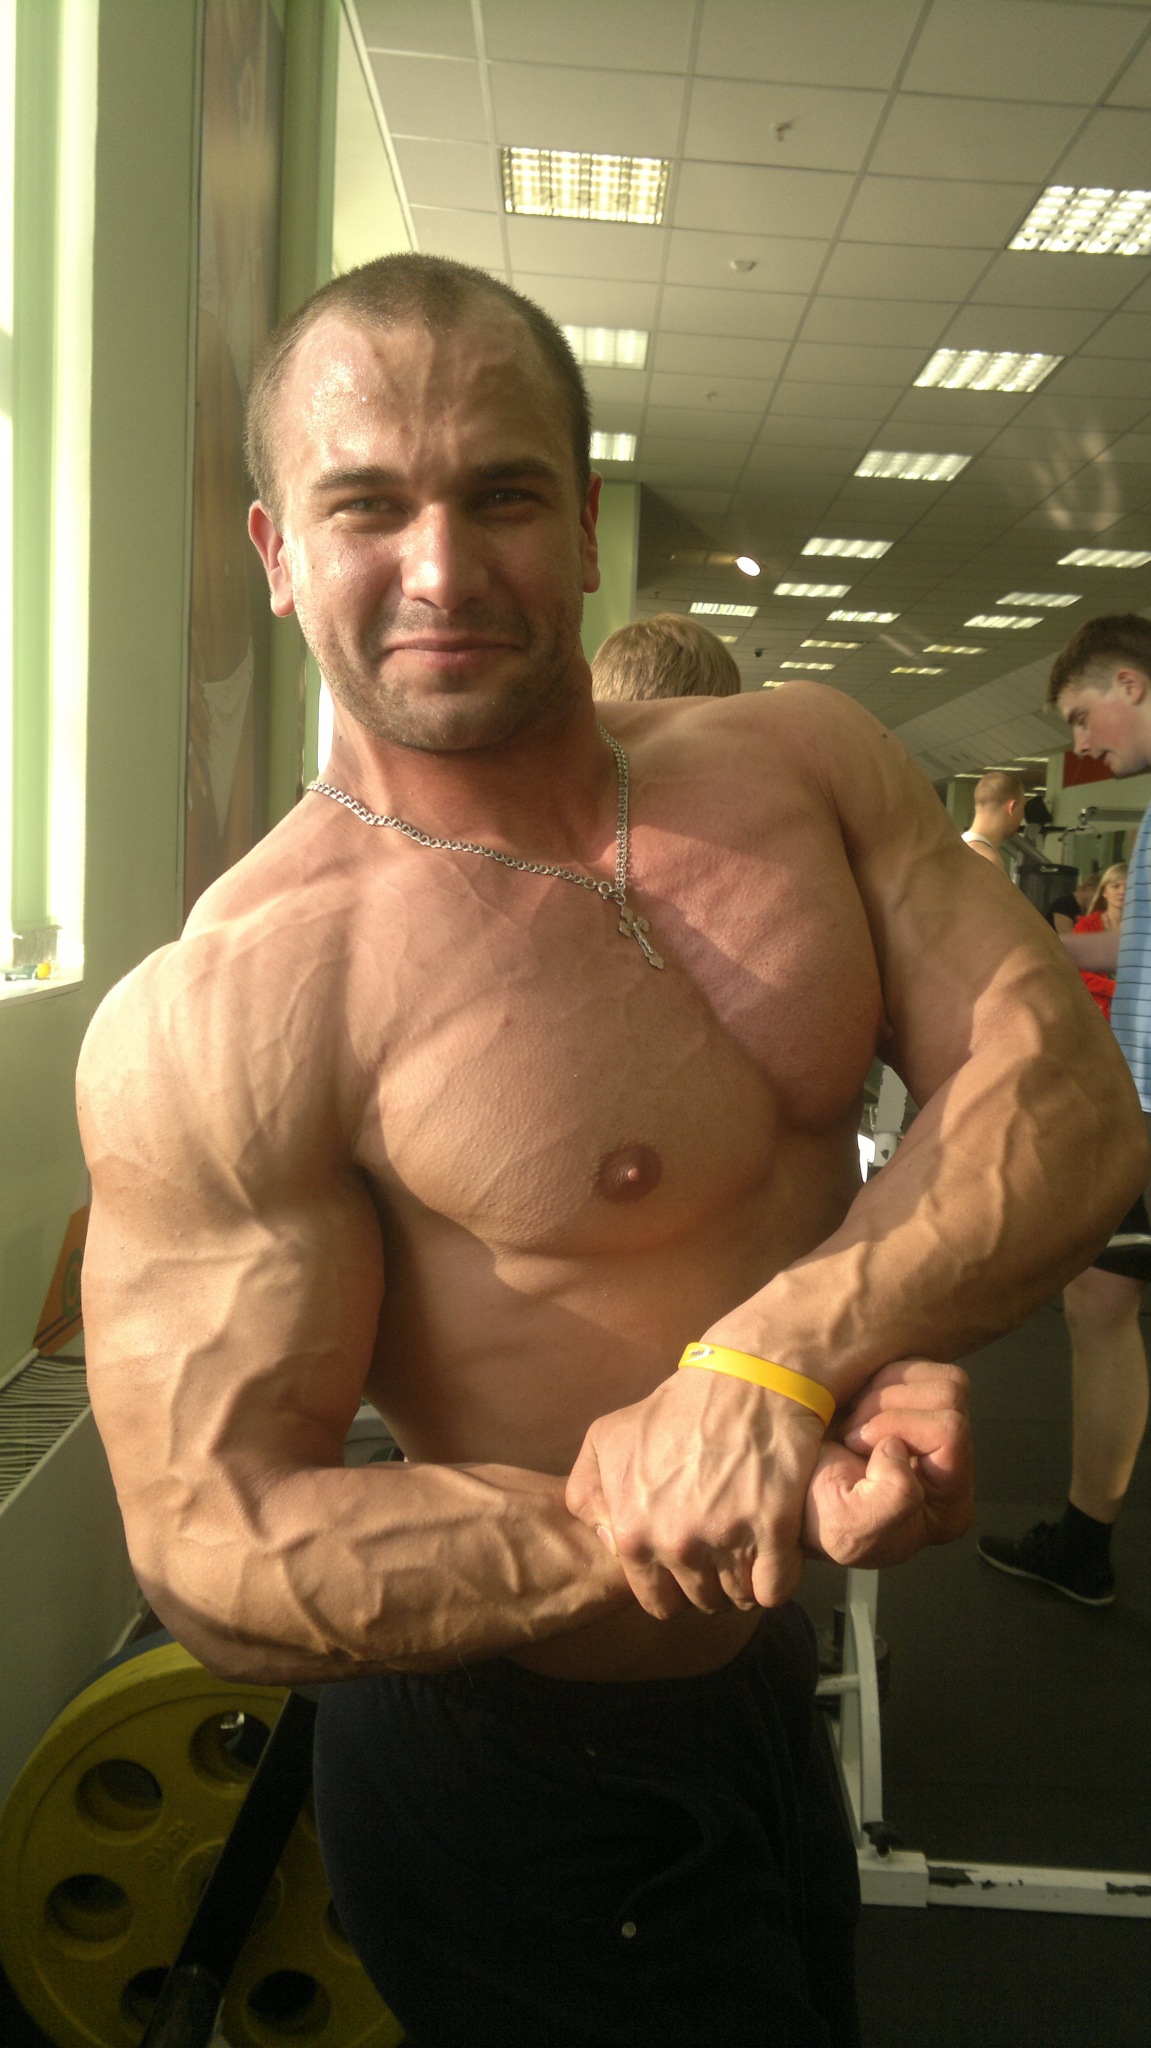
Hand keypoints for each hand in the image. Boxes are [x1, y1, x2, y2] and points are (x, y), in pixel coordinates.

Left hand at [565, 1366, 824, 1619]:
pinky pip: (774, 1590)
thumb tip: (608, 1541)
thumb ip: (588, 1493)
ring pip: (738, 1599)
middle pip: (701, 1602)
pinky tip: (773, 1546)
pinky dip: (777, 1576)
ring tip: (746, 1542)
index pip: (657, 1601)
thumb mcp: (608, 1438)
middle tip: (720, 1547)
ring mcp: (725, 1541)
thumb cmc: (677, 1410)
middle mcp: (675, 1544)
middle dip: (710, 1582)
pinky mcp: (773, 1533)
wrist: (745, 1381)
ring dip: (744, 1579)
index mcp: (632, 1533)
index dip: (674, 1583)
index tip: (688, 1558)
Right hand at [801, 1359, 971, 1567]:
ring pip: (944, 1380)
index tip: (855, 1450)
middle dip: (889, 1406)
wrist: (790, 1497)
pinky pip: (924, 1369)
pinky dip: (884, 1379)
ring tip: (855, 1423)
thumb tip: (901, 1449)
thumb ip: (892, 1500)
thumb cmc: (817, 1516)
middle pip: (951, 1398)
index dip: (896, 1426)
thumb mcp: (849, 1527)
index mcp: (947, 1505)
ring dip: (887, 1392)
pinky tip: (859, 1410)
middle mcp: (956, 1469)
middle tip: (852, 1435)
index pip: (950, 1431)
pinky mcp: (923, 1410)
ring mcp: (941, 1437)